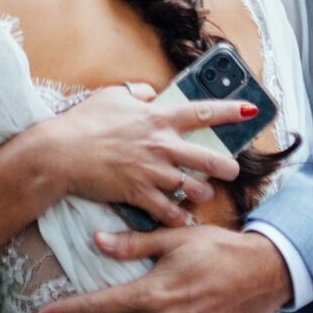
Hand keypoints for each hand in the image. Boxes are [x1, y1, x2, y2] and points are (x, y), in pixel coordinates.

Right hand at [36, 85, 249, 227]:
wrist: (62, 152)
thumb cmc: (85, 121)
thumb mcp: (113, 95)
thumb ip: (138, 93)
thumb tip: (152, 93)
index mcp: (158, 118)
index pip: (202, 112)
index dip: (230, 110)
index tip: (250, 110)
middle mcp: (162, 145)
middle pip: (208, 159)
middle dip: (227, 167)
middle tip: (233, 172)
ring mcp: (153, 172)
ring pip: (193, 189)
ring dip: (202, 193)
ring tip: (204, 194)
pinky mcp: (139, 194)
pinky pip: (168, 211)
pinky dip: (177, 217)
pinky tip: (182, 220)